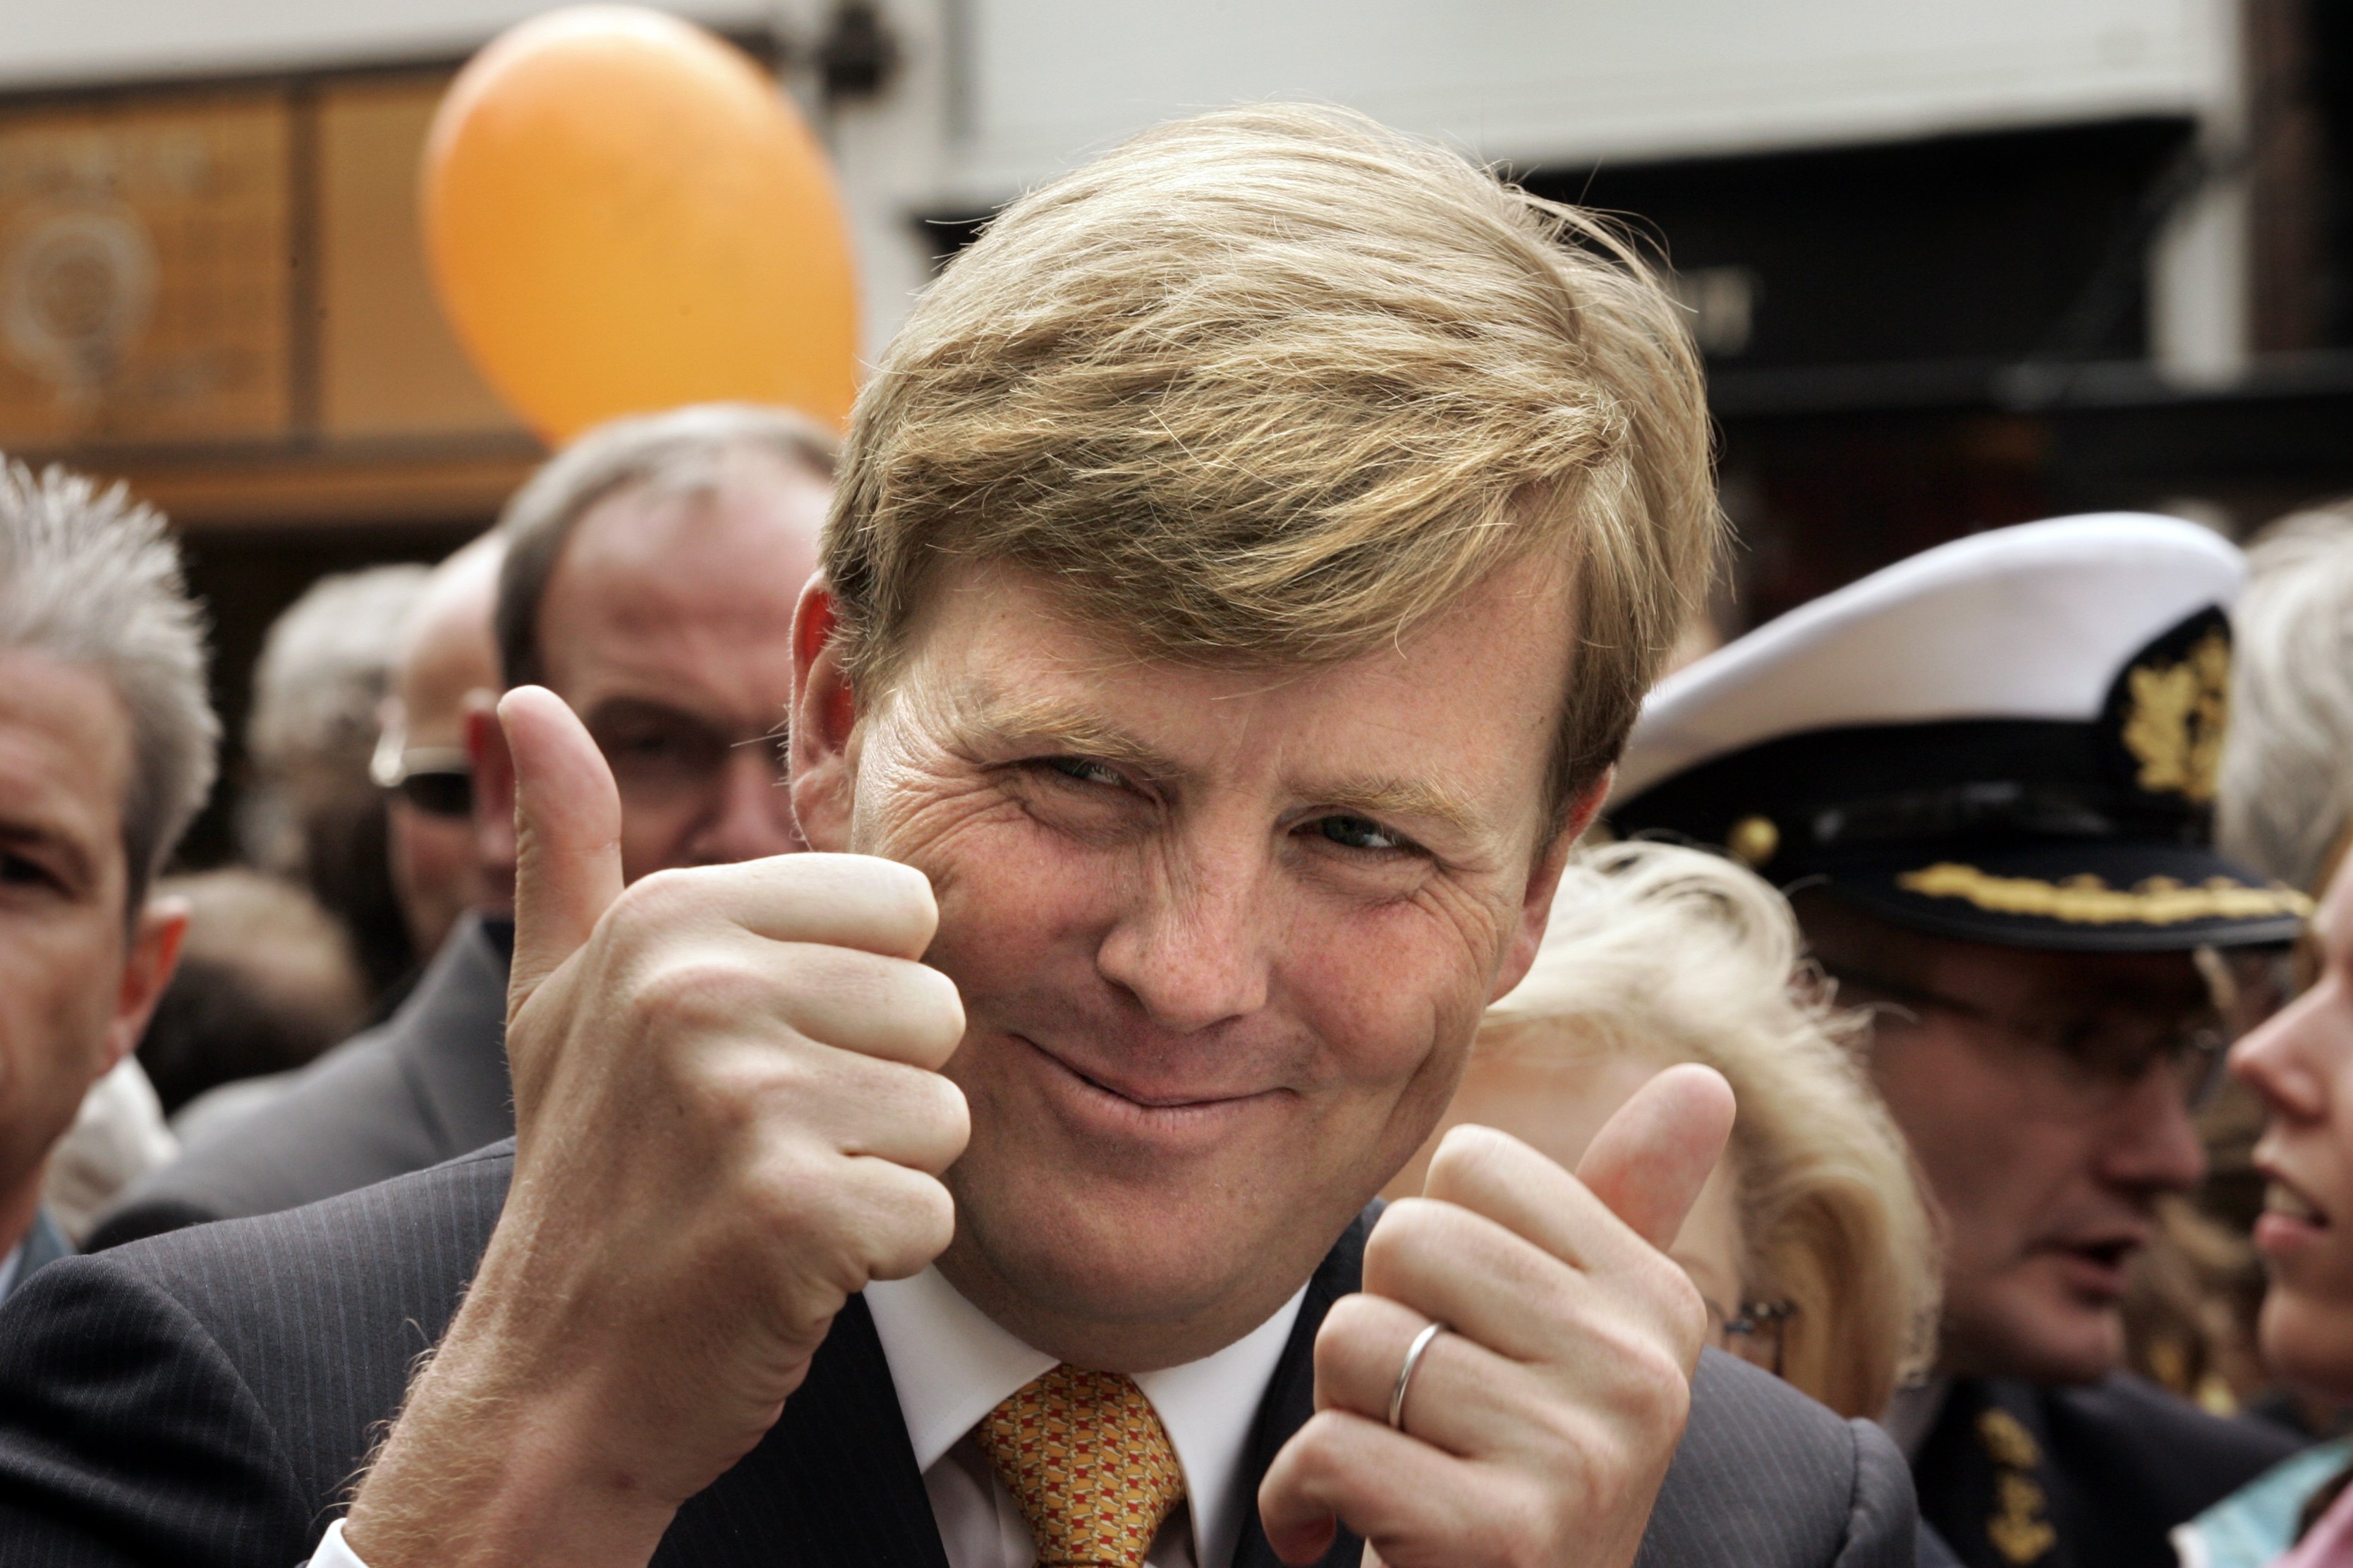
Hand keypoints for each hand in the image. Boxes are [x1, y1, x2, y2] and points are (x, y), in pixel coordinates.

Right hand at [345, 687, 969, 1567]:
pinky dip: (879, 1255)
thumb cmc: (586, 1172)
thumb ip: (564, 842)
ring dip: (882, 1173)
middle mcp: (702, 987)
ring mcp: (742, 1099)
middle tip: (770, 1145)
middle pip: (934, 1008)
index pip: (900, 909)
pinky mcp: (793, 1211)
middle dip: (878, 1091)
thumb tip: (523, 695)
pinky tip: (790, 1264)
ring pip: (946, 1112)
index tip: (764, 1056)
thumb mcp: (557, 994)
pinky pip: (934, 1211)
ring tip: (777, 1197)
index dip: (857, 997)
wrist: (558, 1376)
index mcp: (671, 918)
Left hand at [1259, 1064, 1734, 1567]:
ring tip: (1397, 1471)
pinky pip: (1329, 1449)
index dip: (1431, 1250)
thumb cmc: (1523, 1474)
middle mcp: (1639, 1372)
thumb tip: (1703, 1078)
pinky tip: (1333, 1529)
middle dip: (1376, 1327)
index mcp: (1657, 1300)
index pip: (1475, 1162)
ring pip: (1353, 1341)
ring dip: (1337, 1416)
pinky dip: (1296, 1497)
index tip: (1469, 1337)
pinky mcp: (1503, 1537)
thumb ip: (1627, 1208)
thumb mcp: (1587, 1343)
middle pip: (1405, 1238)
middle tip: (1420, 1414)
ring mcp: (1578, 1457)